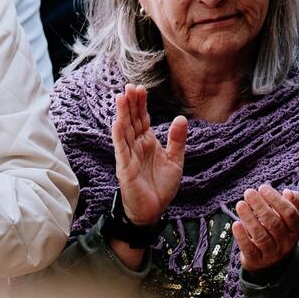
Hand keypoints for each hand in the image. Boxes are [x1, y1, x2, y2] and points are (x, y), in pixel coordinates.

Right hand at [112, 84, 186, 224]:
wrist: (153, 211)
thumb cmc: (161, 186)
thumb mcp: (175, 160)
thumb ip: (177, 139)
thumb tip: (181, 117)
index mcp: (147, 142)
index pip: (142, 118)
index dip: (140, 104)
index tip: (140, 88)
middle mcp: (136, 146)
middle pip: (132, 120)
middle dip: (130, 104)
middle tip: (129, 86)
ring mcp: (129, 156)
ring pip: (124, 131)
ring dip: (122, 115)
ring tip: (121, 97)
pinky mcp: (125, 169)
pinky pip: (121, 150)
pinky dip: (119, 137)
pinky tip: (117, 123)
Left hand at [233, 185, 298, 271]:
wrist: (273, 263)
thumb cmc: (279, 232)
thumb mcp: (289, 220)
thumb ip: (292, 204)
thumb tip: (289, 192)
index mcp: (296, 230)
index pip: (290, 213)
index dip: (276, 200)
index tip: (263, 188)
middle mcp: (286, 243)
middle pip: (274, 223)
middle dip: (260, 206)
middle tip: (248, 193)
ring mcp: (272, 254)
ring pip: (261, 236)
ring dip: (249, 218)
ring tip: (240, 204)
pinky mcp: (257, 261)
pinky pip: (250, 249)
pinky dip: (242, 236)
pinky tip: (236, 224)